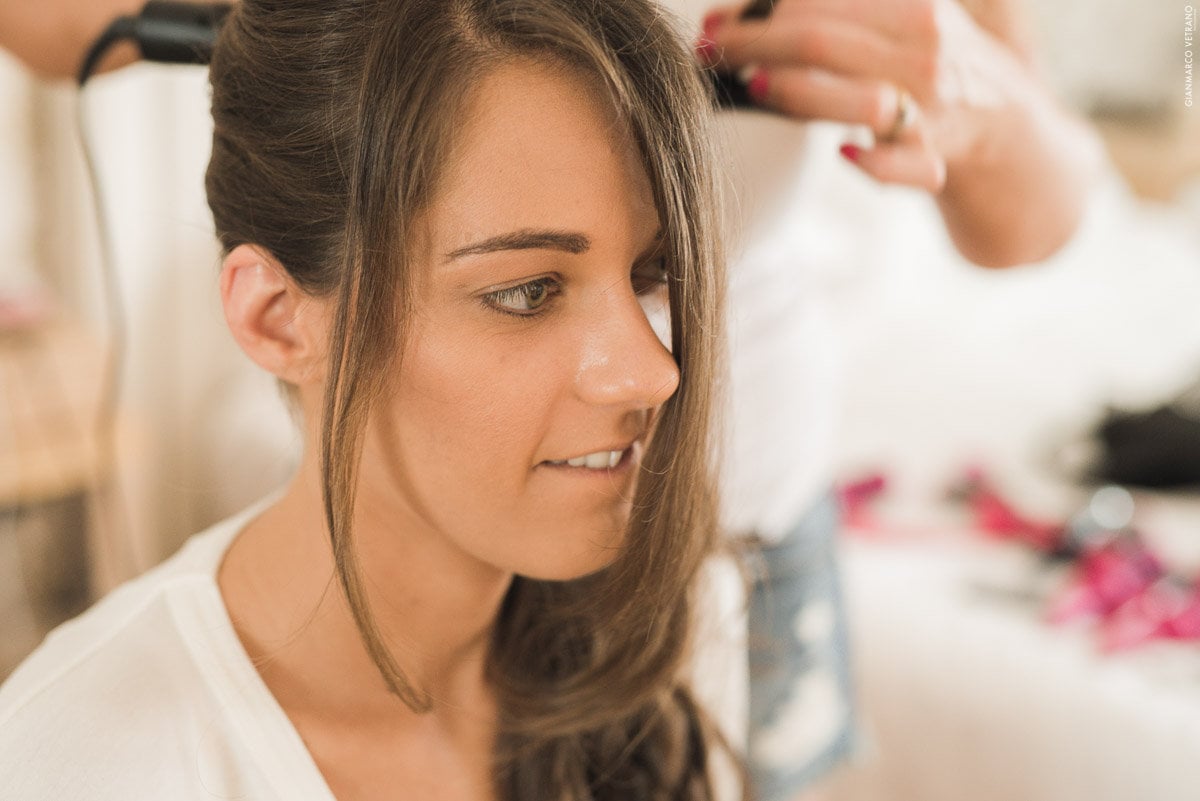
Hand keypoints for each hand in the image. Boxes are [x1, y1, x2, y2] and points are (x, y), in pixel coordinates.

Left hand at [697, 0, 1026, 192]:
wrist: (1006, 127)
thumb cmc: (931, 69)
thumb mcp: (902, 20)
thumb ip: (845, 13)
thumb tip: (762, 8)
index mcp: (912, 9)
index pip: (819, 1)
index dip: (757, 10)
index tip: (712, 21)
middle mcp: (923, 52)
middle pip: (820, 43)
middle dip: (751, 45)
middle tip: (707, 54)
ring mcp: (932, 108)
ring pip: (854, 97)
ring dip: (794, 93)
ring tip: (748, 85)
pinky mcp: (938, 158)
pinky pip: (905, 165)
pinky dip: (874, 161)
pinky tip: (842, 152)